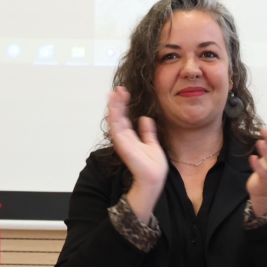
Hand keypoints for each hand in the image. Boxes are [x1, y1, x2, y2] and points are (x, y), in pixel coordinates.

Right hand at [107, 86, 166, 222]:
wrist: (154, 177)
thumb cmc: (153, 165)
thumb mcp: (152, 143)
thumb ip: (147, 131)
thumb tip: (145, 118)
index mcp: (130, 137)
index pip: (124, 117)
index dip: (123, 104)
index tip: (124, 92)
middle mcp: (124, 138)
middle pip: (118, 116)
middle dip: (117, 102)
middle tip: (117, 88)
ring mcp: (121, 140)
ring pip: (114, 119)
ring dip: (113, 106)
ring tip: (113, 93)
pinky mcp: (121, 144)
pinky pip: (115, 127)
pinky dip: (114, 116)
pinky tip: (113, 106)